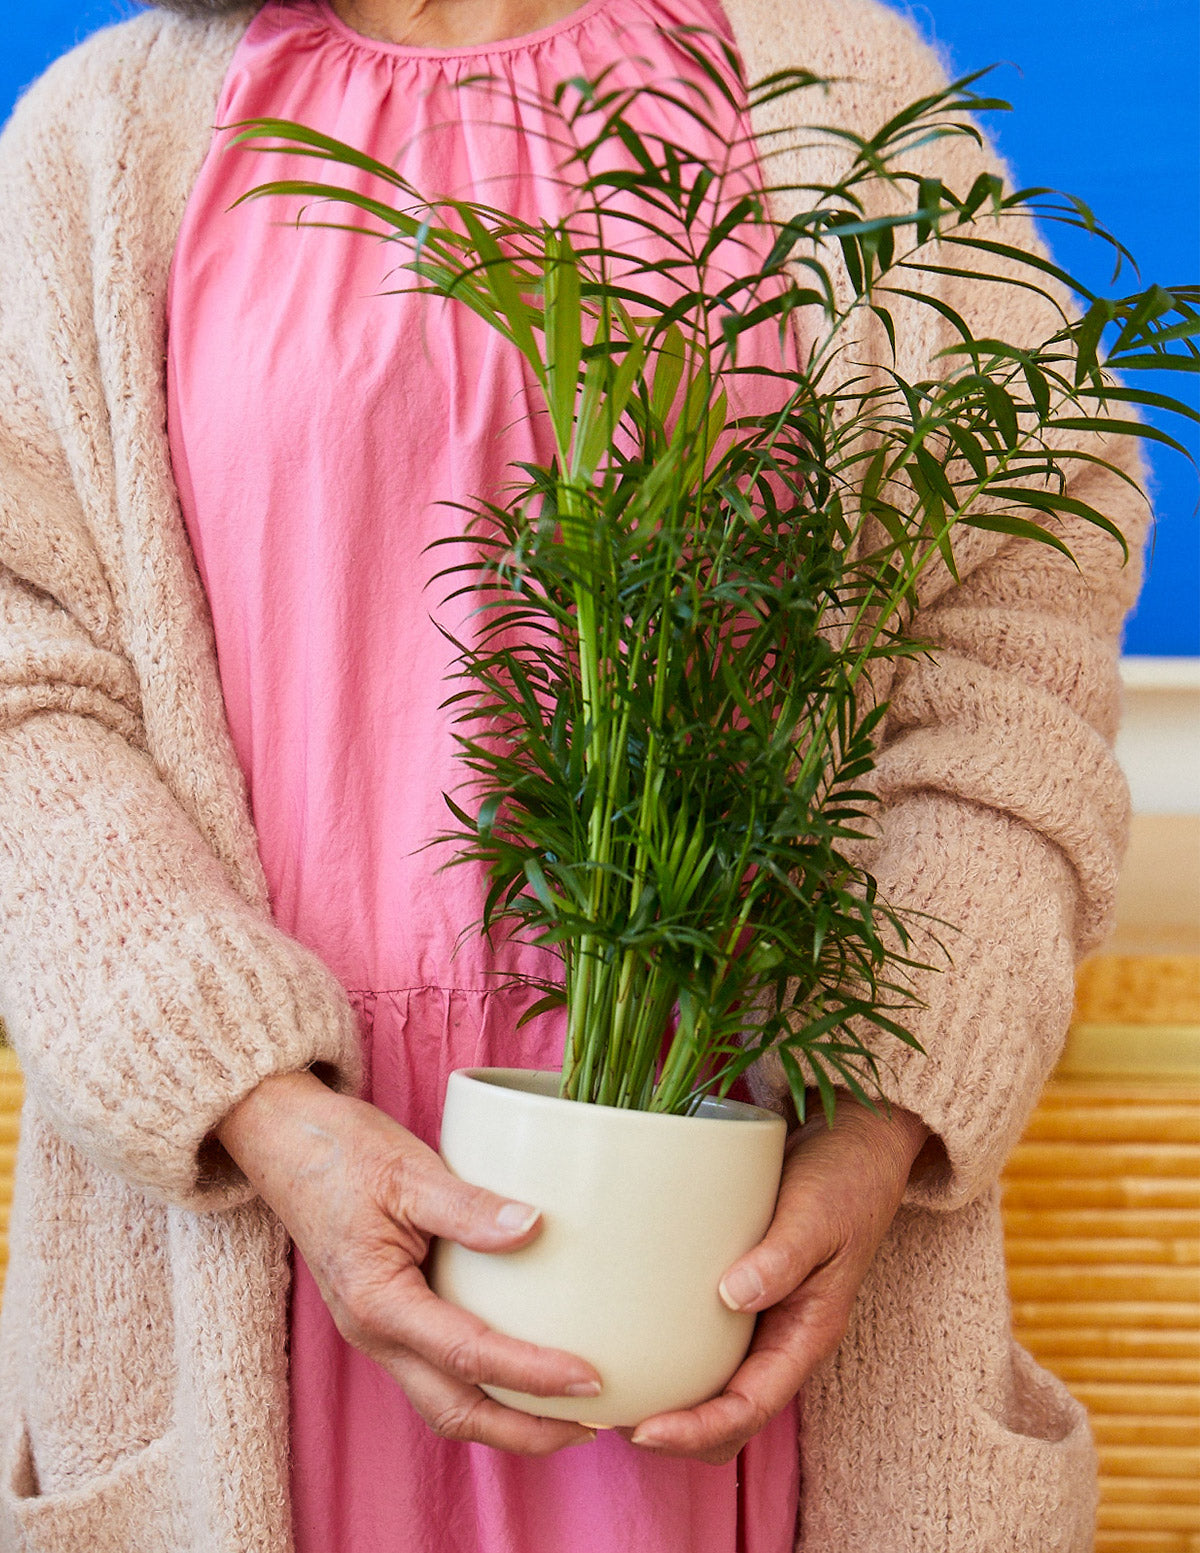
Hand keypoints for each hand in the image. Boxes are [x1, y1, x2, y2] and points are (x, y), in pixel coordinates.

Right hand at [215, 1070, 600, 1453]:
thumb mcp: (407, 1171)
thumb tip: (533, 1227)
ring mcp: (379, 1329)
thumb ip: (467, 1206)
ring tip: (568, 1413)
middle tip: (592, 1425)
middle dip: (525, 1431)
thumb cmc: (340, 1152)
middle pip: (456, 1412)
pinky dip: (485, 1384)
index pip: (469, 1357)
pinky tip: (523, 1368)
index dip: (533, 1376)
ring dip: (506, 1418)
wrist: (283, 1140)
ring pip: (444, 1401)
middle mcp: (375, 1332)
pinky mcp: (389, 1315)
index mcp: (378, 1302)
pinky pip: (439, 1370)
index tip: (590, 1380)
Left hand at [623, 1093, 933, 1463]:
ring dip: (666, 1399)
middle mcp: (779, 1337)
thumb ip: (783, 1257)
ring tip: (607, 1388)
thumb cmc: (845, 1178)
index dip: (696, 1431)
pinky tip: (625, 1331)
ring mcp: (758, 1315)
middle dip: (673, 1432)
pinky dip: (665, 1350)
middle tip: (607, 1415)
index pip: (748, 1410)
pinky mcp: (737, 1286)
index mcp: (806, 1334)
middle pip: (724, 1417)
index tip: (642, 1430)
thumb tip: (732, 1297)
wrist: (857, 1140)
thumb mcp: (819, 1214)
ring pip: (710, 1385)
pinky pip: (700, 1338)